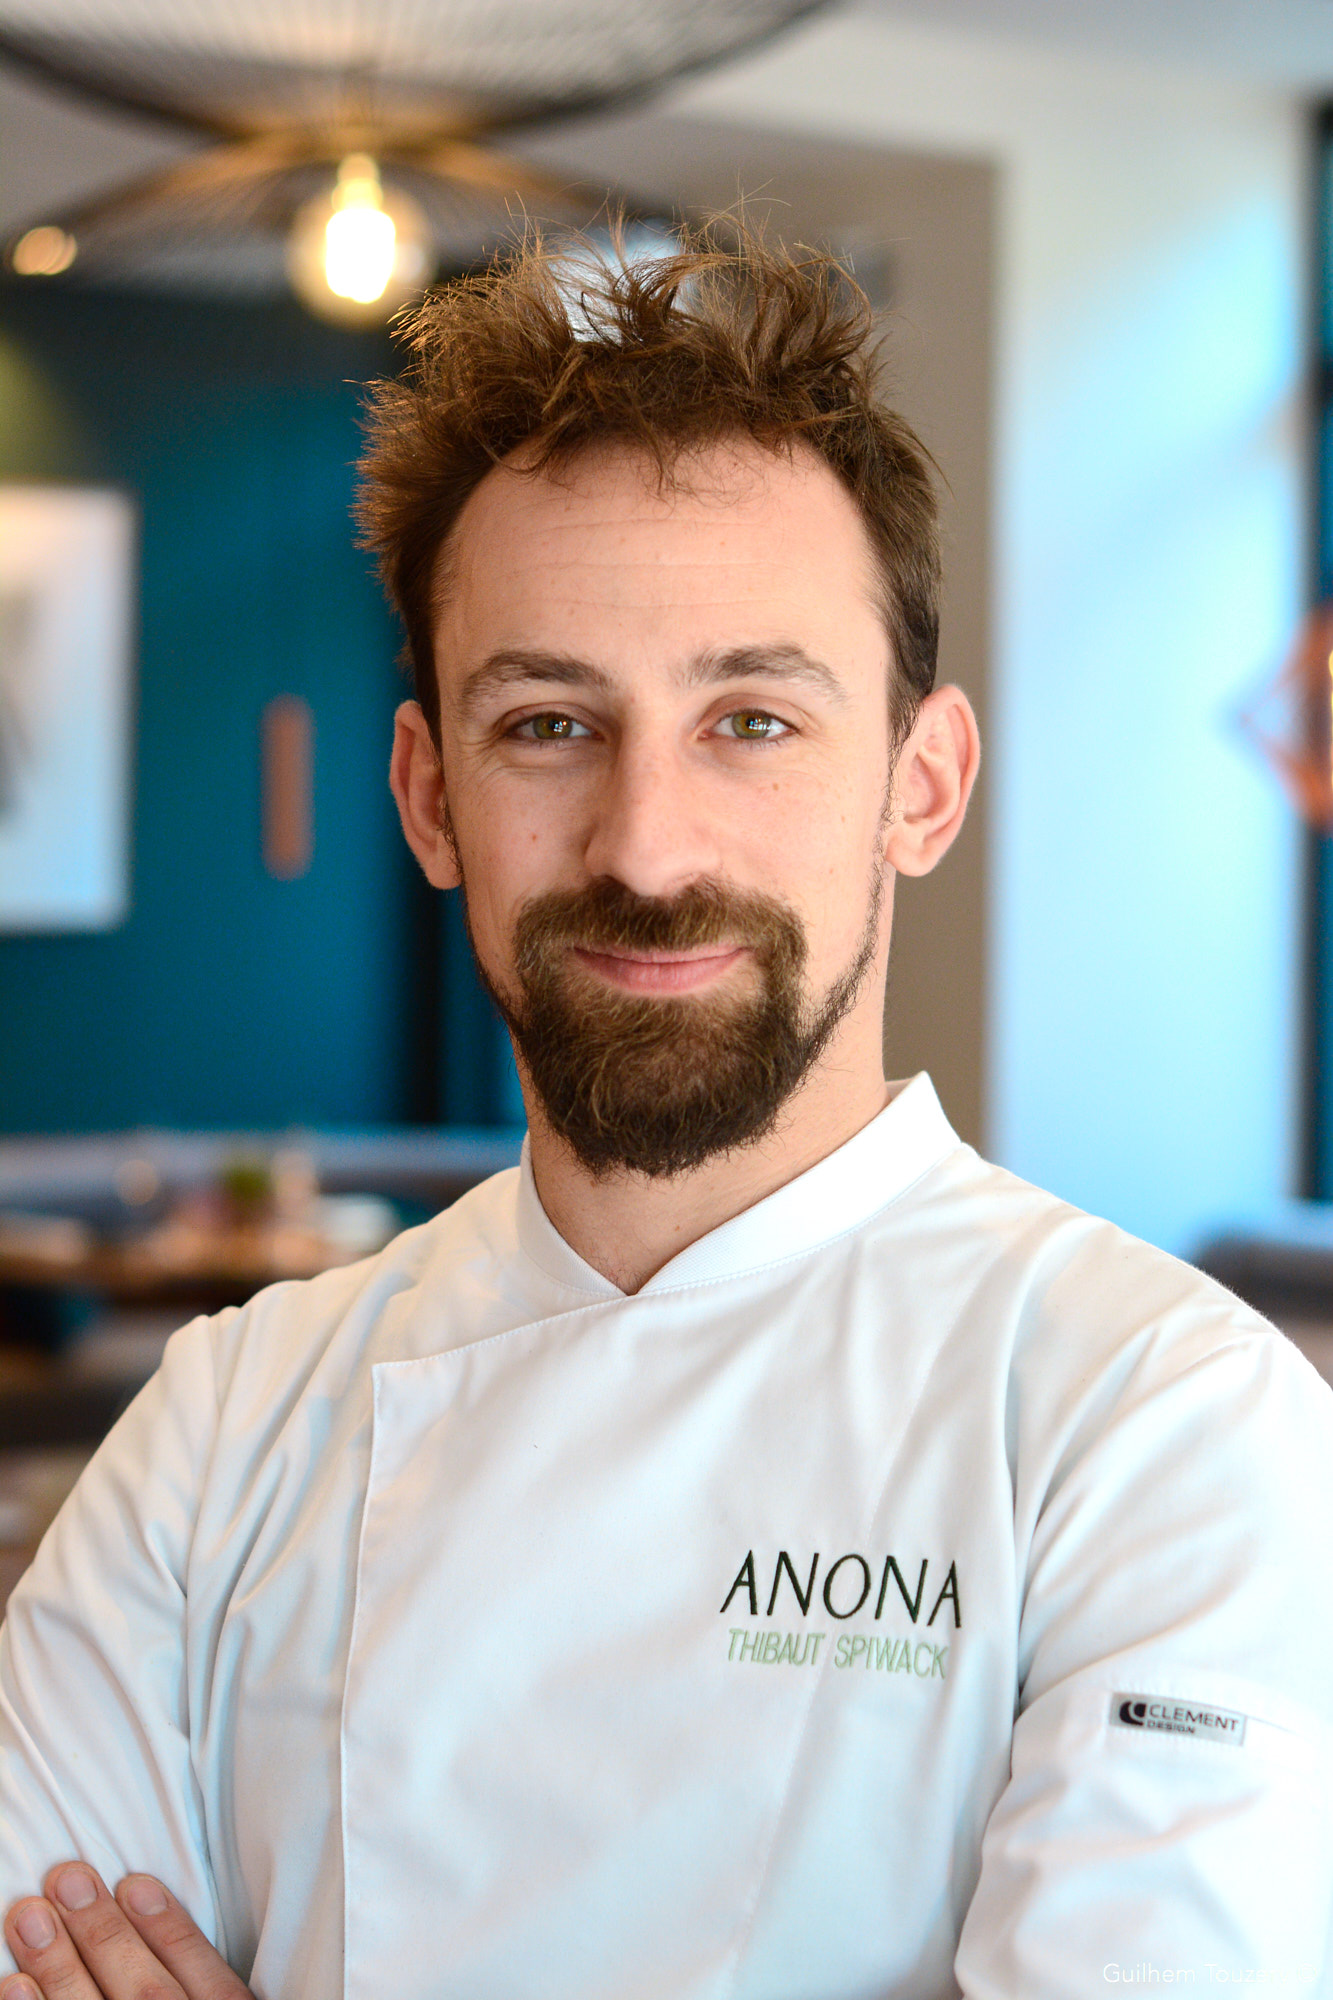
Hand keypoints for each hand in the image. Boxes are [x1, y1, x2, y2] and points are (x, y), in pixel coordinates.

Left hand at [2, 1863, 251, 1999]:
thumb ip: (215, 1978)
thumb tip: (159, 1902)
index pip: (208, 1980)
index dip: (170, 1930)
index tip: (134, 1883)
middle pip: (146, 1996)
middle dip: (104, 1936)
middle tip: (67, 1879)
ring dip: (59, 1968)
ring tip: (28, 1916)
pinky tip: (15, 1986)